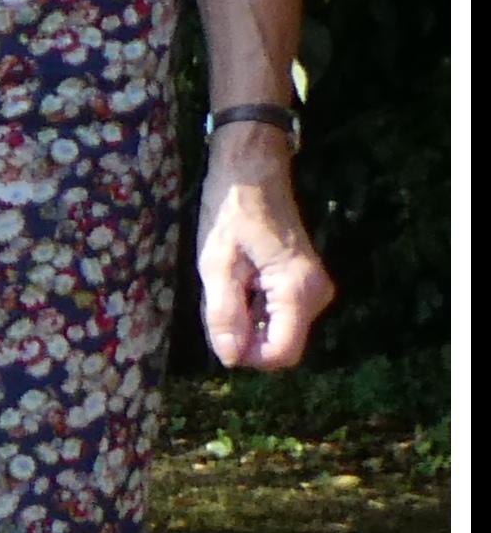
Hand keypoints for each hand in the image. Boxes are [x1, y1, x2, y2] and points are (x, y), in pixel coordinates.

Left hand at [198, 147, 333, 371]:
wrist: (254, 174)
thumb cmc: (231, 213)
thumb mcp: (216, 265)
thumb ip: (223, 314)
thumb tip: (231, 358)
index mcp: (296, 290)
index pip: (282, 354)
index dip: (248, 357)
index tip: (220, 333)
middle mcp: (315, 294)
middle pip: (280, 344)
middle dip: (245, 336)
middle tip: (221, 299)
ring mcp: (313, 289)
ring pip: (277, 330)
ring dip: (247, 321)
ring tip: (229, 285)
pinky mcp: (305, 284)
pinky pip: (278, 314)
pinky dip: (254, 309)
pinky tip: (239, 282)